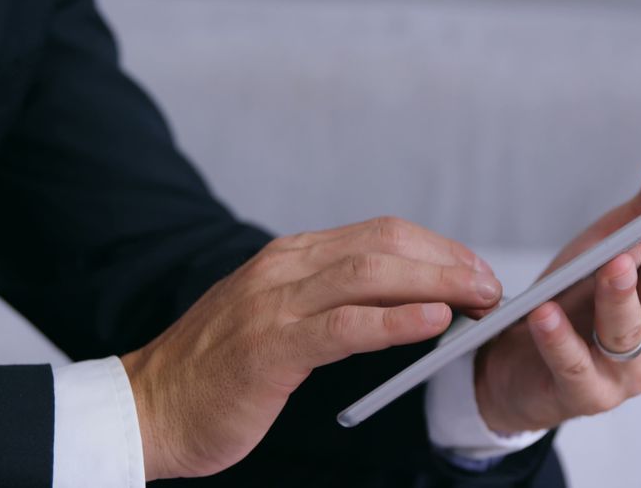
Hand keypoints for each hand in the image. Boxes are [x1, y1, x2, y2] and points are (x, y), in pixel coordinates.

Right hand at [121, 217, 501, 479]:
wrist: (148, 406)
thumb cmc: (218, 370)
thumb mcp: (277, 318)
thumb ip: (328, 300)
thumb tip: (400, 300)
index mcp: (289, 258)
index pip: (381, 233)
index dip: (438, 248)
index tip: (476, 271)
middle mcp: (284, 268)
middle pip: (385, 244)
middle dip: (450, 260)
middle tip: (492, 288)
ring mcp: (274, 304)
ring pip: (371, 274)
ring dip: (438, 282)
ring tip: (480, 300)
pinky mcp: (270, 347)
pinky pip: (344, 325)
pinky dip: (396, 321)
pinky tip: (434, 323)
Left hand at [474, 159, 640, 433]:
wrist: (519, 365)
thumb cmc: (575, 299)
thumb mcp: (608, 247)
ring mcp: (627, 373)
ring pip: (626, 331)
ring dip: (621, 297)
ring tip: (613, 266)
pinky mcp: (584, 395)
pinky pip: (572, 365)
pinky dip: (559, 340)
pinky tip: (545, 314)